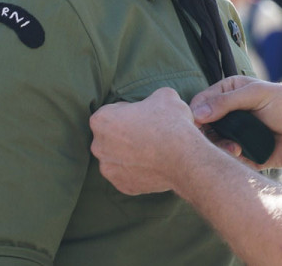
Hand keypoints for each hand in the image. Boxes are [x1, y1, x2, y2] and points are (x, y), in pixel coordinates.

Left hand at [90, 87, 209, 194]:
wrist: (184, 157)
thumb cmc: (171, 122)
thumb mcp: (164, 95)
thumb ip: (150, 98)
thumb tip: (154, 103)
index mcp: (101, 120)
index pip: (111, 111)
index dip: (128, 111)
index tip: (144, 115)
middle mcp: (98, 146)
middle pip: (110, 137)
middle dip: (125, 134)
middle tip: (148, 132)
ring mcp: (109, 169)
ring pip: (117, 158)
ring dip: (129, 154)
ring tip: (152, 150)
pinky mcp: (122, 186)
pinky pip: (128, 175)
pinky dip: (137, 171)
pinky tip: (153, 164)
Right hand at [191, 76, 281, 168]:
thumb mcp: (258, 94)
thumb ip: (227, 101)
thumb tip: (196, 112)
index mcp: (229, 94)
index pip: (201, 104)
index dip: (194, 114)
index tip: (195, 124)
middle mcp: (230, 115)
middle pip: (203, 128)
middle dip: (206, 135)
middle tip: (214, 139)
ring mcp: (236, 136)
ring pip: (213, 147)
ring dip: (219, 149)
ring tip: (235, 149)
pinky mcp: (245, 156)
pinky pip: (229, 161)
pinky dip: (231, 160)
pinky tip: (242, 155)